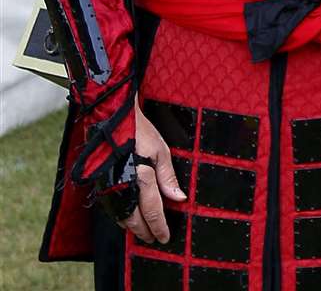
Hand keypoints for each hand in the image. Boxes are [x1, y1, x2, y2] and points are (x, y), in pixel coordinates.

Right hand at [119, 103, 185, 243]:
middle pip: (135, 220)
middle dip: (146, 232)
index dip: (159, 227)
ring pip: (122, 217)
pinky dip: (123, 217)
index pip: (152, 212)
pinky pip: (113, 209)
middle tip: (155, 239)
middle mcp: (123, 189)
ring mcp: (110, 189)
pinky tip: (130, 217)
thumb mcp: (161, 150)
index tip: (165, 238)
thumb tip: (179, 199)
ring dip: (133, 227)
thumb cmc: (140, 132)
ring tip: (144, 231)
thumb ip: (168, 178)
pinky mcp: (101, 186)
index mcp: (141, 179)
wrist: (112, 121)